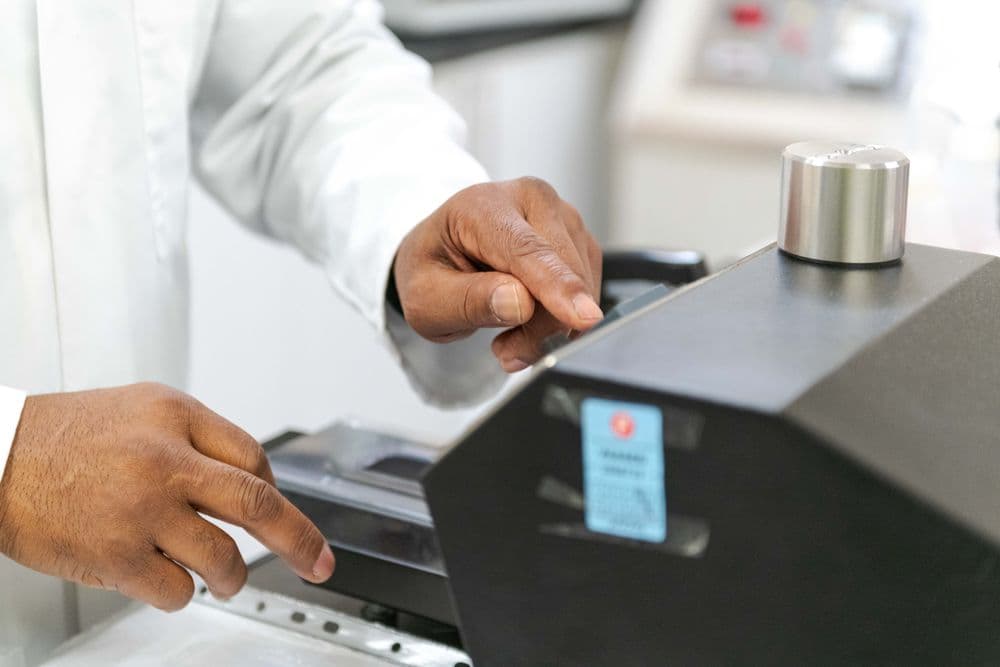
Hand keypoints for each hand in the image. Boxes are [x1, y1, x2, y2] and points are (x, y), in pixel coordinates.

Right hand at [0, 383, 333, 610]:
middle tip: (318, 563)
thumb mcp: (142, 408)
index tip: (283, 512)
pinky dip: (183, 592)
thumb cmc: (65, 436)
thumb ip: (198, 437)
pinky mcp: (115, 555)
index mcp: (175, 416)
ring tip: (227, 577)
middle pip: (256, 503)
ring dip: (232, 576)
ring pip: (221, 558)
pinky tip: (169, 579)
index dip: (273, 489)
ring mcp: (141, 510)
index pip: (253, 457)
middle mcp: (164, 460)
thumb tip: (251, 478)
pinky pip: (176, 590)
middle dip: (298, 540)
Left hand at [394, 177, 602, 371]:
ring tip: (509, 338)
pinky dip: (561, 317)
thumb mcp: (426, 299)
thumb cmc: (430, 272)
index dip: (556, 285)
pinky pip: (587, 288)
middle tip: (506, 352)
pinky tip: (527, 324)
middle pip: (560, 270)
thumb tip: (520, 304)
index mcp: (483, 205)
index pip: (527, 249)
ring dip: (550, 326)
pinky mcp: (578, 239)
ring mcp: (561, 216)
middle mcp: (530, 200)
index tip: (582, 318)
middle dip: (541, 325)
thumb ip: (468, 301)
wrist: (440, 256)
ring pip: (580, 283)